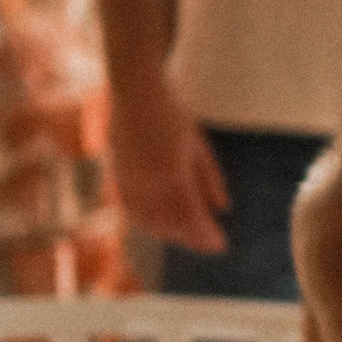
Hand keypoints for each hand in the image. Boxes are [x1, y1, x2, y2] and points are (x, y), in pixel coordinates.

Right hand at [109, 75, 226, 252]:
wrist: (135, 96)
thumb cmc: (172, 117)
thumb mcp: (198, 146)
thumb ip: (211, 179)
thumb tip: (224, 209)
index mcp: (173, 173)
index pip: (192, 217)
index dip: (207, 235)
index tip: (221, 245)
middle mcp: (149, 183)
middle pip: (172, 225)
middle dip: (193, 239)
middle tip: (210, 245)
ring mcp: (130, 183)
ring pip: (150, 223)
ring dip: (172, 236)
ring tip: (191, 238)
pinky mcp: (117, 180)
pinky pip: (132, 212)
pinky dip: (148, 225)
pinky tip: (162, 229)